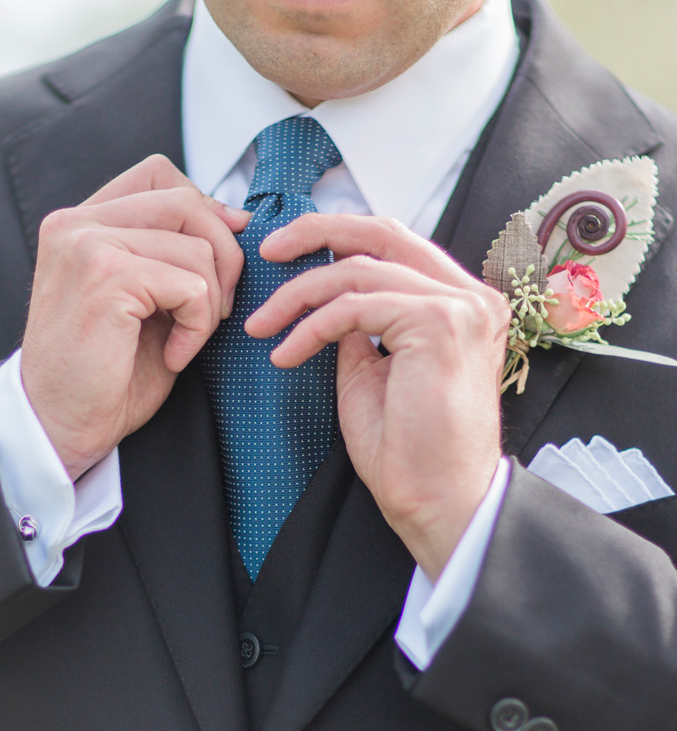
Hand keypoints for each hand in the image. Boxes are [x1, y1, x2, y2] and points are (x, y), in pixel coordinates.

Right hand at [20, 154, 248, 480]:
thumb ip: (173, 251)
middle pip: (185, 201)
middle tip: (214, 310)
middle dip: (222, 255)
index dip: (202, 209)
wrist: (61, 426)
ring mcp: (87, 246)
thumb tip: (238, 219)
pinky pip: (193, 285)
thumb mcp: (143, 296)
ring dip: (210, 302)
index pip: (157, 174)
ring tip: (184, 340)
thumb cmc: (101, 372)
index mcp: (79, 224)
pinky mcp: (107, 278)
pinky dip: (199, 327)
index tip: (215, 260)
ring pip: (197, 246)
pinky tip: (175, 355)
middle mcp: (76, 224)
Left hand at [244, 215, 508, 577]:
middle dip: (315, 232)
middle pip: (382, 231)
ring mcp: (460, 306)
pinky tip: (284, 355)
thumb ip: (357, 329)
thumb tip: (326, 305)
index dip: (337, 236)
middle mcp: (470, 296)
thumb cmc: (407, 450)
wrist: (436, 498)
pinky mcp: (439, 324)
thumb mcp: (371, 373)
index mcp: (459, 303)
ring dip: (296, 297)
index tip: (284, 253)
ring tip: (260, 328)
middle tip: (266, 251)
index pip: (394, 243)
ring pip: (357, 270)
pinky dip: (309, 328)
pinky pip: (353, 307)